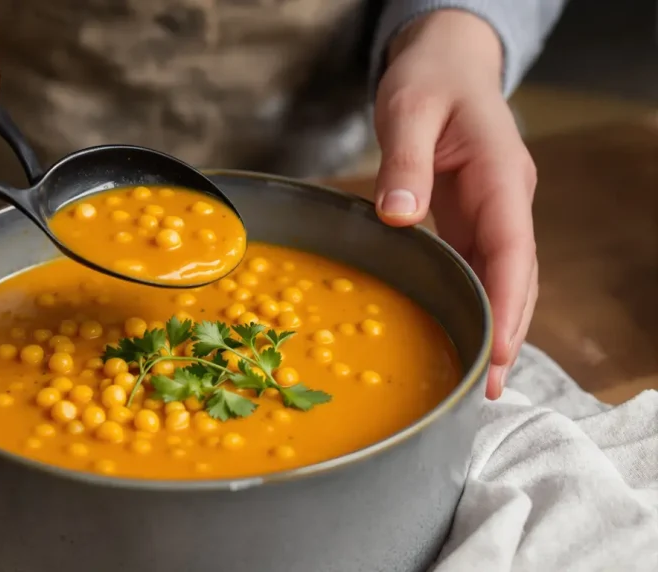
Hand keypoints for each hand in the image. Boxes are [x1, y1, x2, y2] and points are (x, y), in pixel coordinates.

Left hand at [373, 10, 537, 398]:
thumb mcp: (410, 109)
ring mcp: (494, 209)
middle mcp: (506, 198)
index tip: (499, 346)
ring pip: (504, 276)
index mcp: (500, 174)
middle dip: (509, 329)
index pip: (511, 246)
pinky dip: (478, 301)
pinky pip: (481, 265)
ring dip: (498, 324)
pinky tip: (466, 332)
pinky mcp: (474, 215)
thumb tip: (400, 214)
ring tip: (482, 378)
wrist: (444, 61)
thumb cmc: (429, 79)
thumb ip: (405, 161)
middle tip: (490, 386)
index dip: (507, 300)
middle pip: (517, 273)